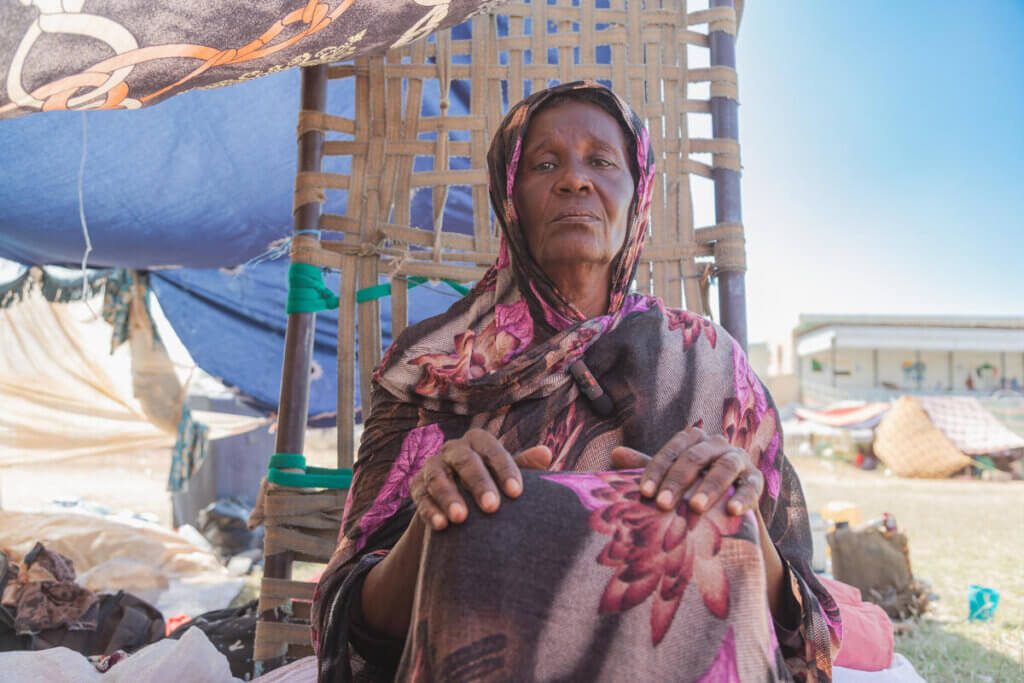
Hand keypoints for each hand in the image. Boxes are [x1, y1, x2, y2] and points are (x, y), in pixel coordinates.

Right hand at [409, 428, 551, 530]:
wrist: (461, 510)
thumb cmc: (493, 487)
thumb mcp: (507, 477)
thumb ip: (525, 465)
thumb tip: (546, 453)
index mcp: (478, 442)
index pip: (491, 449)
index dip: (504, 469)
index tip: (517, 493)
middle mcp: (453, 450)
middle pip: (465, 460)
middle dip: (478, 483)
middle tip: (492, 507)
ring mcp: (432, 467)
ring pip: (438, 477)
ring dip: (449, 496)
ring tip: (461, 518)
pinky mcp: (417, 487)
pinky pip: (420, 496)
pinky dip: (430, 510)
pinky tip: (441, 525)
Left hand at [610, 427, 762, 516]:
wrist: (726, 512)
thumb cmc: (690, 490)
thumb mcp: (669, 480)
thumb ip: (646, 466)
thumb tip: (615, 453)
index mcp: (693, 440)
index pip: (672, 449)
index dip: (657, 470)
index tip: (645, 493)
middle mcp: (717, 445)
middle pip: (695, 457)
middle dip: (677, 481)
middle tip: (663, 504)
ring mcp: (739, 460)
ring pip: (725, 467)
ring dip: (710, 486)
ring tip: (695, 507)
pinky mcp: (757, 479)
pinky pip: (752, 485)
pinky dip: (744, 497)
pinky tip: (732, 510)